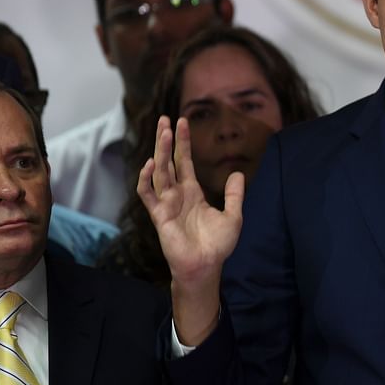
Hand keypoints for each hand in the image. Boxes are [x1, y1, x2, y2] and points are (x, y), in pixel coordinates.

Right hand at [137, 116, 243, 284]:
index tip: (181, 122)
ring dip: (160, 152)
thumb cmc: (218, 245)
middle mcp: (177, 195)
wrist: (206, 266)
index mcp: (192, 193)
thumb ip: (233, 194)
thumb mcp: (233, 215)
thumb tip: (237, 174)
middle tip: (164, 118)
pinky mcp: (160, 216)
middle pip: (169, 161)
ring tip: (164, 132)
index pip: (184, 162)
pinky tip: (151, 164)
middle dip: (166, 140)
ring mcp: (167, 204)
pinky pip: (149, 194)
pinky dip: (147, 179)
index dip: (183, 143)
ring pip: (159, 172)